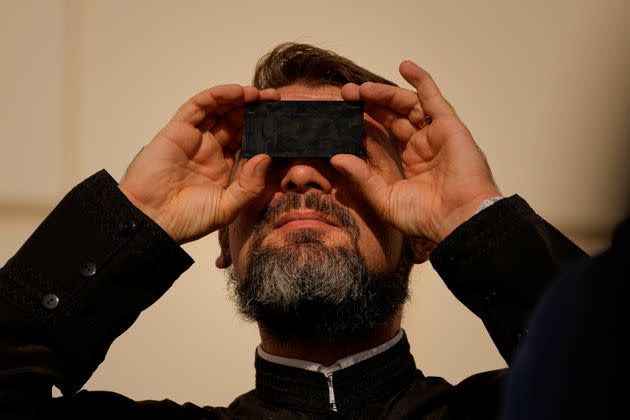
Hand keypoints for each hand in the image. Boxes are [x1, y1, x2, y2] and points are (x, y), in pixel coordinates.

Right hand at [118, 85, 278, 243]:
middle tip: (277, 101)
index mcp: (223, 169)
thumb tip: (265, 158)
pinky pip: (198, 107)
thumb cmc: (186, 220)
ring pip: (219, 111)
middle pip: (236, 123)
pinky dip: (216, 96)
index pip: (248, 144)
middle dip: (255, 111)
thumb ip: (249, 185)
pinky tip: (236, 92)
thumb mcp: (227, 207)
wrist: (151, 222)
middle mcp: (210, 151)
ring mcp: (194, 139)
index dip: (265, 133)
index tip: (283, 123)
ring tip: (259, 93)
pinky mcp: (177, 130)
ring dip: (239, 100)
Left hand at [333, 61, 500, 242]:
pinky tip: (405, 66)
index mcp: (407, 164)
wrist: (458, 220)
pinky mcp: (449, 126)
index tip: (340, 115)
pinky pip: (433, 98)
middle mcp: (420, 147)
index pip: (380, 137)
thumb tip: (336, 158)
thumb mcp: (384, 199)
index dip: (361, 125)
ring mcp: (435, 135)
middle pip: (390, 116)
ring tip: (362, 89)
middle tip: (345, 95)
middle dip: (368, 104)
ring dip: (384, 93)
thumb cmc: (426, 217)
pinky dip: (421, 80)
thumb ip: (361, 177)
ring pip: (406, 105)